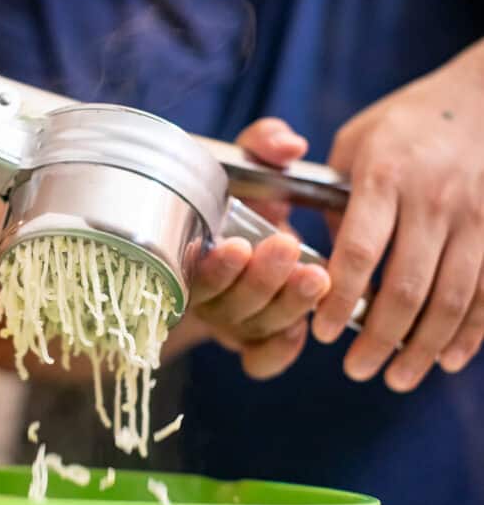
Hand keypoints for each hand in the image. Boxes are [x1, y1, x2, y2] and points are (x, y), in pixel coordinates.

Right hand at [189, 119, 330, 378]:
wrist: (252, 222)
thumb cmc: (245, 191)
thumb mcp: (250, 160)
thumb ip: (263, 144)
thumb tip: (289, 145)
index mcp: (188, 254)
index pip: (192, 274)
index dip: (214, 269)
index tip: (239, 246)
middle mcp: (206, 294)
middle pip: (228, 305)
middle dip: (260, 280)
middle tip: (288, 248)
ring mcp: (232, 321)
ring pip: (254, 328)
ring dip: (285, 305)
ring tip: (316, 276)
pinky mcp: (257, 341)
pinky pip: (262, 361)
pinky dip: (280, 351)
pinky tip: (303, 330)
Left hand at [312, 42, 483, 390]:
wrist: (482, 97)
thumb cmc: (406, 124)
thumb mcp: (356, 145)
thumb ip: (338, 202)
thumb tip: (329, 265)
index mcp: (384, 176)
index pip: (359, 251)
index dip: (339, 299)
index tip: (322, 333)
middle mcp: (432, 199)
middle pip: (407, 287)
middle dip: (379, 339)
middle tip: (358, 371)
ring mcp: (474, 216)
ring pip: (452, 299)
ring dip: (424, 348)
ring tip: (399, 378)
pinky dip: (472, 333)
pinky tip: (451, 359)